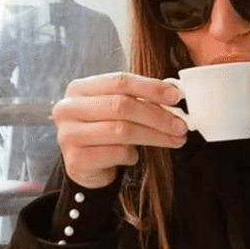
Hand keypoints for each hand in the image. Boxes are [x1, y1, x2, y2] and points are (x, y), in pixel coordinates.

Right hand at [52, 72, 186, 188]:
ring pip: (122, 131)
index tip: (175, 97)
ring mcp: (69, 135)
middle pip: (121, 106)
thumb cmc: (103, 134)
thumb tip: (173, 97)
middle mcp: (69, 108)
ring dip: (154, 136)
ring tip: (173, 140)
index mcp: (79, 88)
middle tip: (180, 125)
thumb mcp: (116, 111)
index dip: (150, 88)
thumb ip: (138, 100)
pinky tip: (133, 156)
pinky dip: (132, 156)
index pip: (119, 82)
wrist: (84, 167)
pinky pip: (116, 154)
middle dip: (157, 116)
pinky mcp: (75, 160)